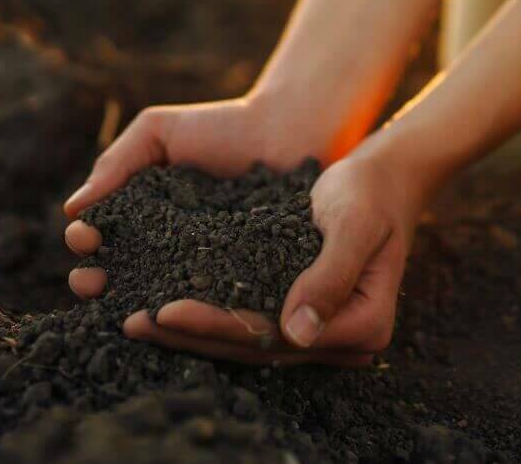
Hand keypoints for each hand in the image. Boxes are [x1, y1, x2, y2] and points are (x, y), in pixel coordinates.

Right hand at [62, 94, 328, 299]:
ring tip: (123, 305)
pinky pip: (211, 300)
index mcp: (141, 216)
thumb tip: (72, 209)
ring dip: (133, 304)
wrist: (288, 130)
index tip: (84, 237)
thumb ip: (117, 162)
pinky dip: (190, 310)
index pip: (101, 237)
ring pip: (159, 295)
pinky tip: (174, 313)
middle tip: (91, 281)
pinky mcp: (240, 282)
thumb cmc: (222, 126)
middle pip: (120, 274)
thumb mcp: (159, 132)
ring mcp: (202, 269)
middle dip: (97, 280)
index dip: (85, 241)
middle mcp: (165, 249)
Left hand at [119, 149, 422, 366]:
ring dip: (190, 331)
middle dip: (191, 334)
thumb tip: (298, 333)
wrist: (386, 175)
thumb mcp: (354, 223)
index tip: (167, 309)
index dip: (218, 326)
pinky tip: (162, 302)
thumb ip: (330, 275)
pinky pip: (247, 318)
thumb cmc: (372, 190)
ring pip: (246, 338)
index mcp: (364, 326)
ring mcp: (320, 328)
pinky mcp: (299, 309)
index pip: (276, 336)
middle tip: (134, 320)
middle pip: (255, 345)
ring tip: (135, 318)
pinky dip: (206, 312)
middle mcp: (341, 339)